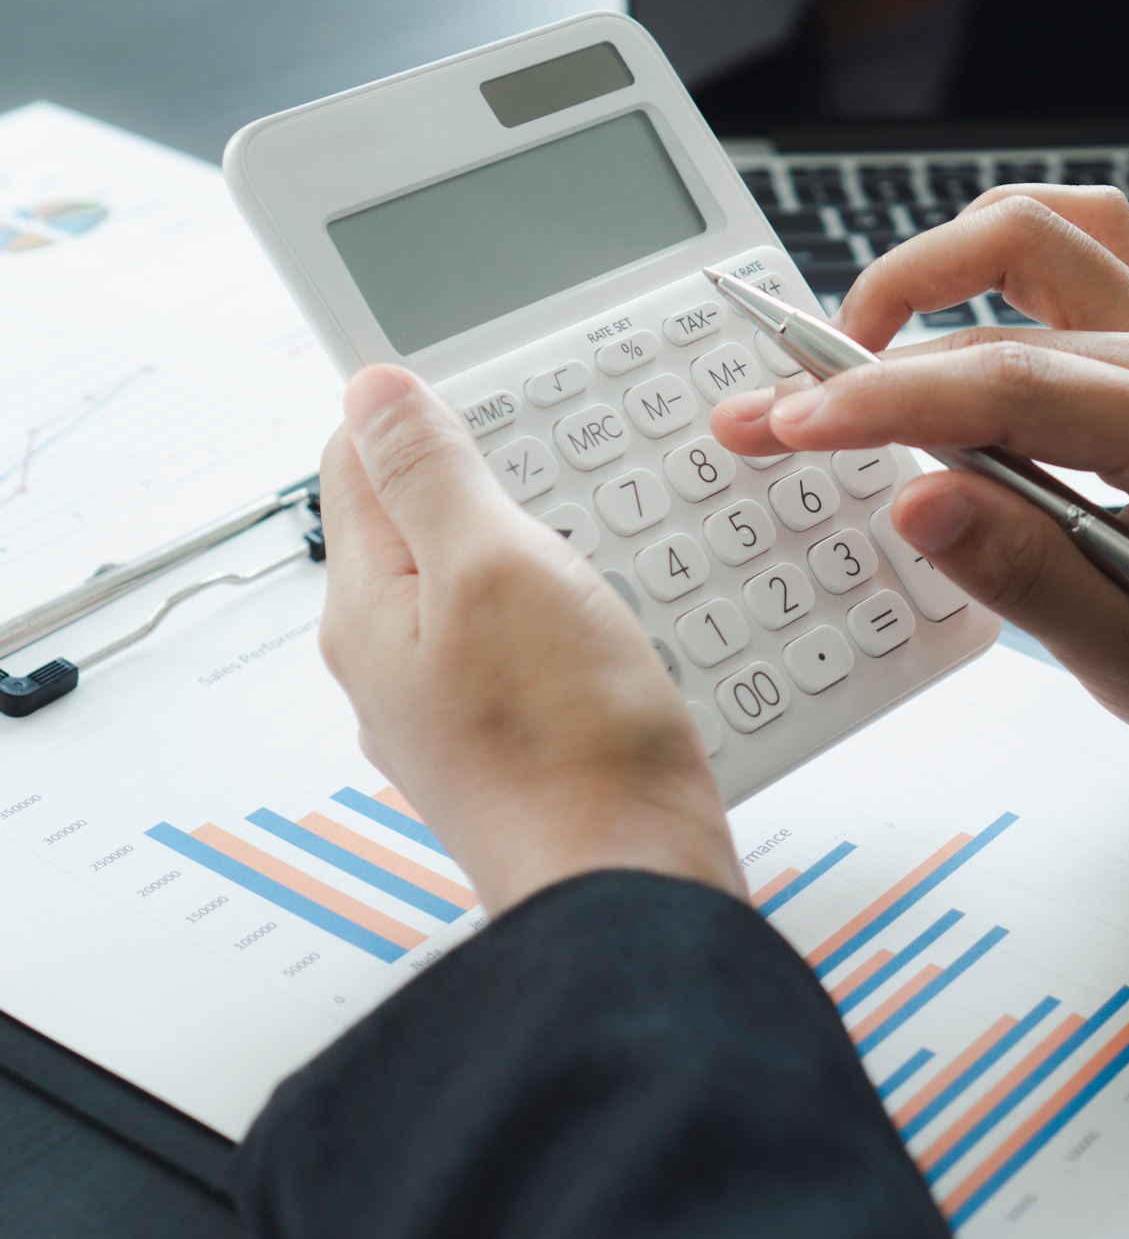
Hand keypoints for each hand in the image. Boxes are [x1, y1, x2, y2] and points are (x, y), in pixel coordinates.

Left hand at [317, 366, 742, 913]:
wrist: (629, 881)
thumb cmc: (566, 741)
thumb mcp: (496, 567)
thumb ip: (432, 475)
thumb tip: (372, 393)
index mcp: (366, 610)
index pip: (353, 464)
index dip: (412, 413)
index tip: (479, 393)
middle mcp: (392, 664)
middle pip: (419, 529)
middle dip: (483, 486)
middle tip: (553, 469)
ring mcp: (450, 711)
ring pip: (478, 591)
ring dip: (534, 555)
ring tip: (590, 548)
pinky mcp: (512, 744)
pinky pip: (524, 650)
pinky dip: (566, 620)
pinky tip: (612, 628)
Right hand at [713, 187, 1128, 780]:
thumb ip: (1026, 573)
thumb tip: (918, 501)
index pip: (1019, 381)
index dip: (890, 397)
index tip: (793, 421)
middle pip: (1013, 288)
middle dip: (875, 343)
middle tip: (781, 408)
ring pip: (1038, 233)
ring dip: (930, 274)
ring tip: (849, 351)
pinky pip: (1069, 244)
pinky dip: (985, 267)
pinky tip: (936, 323)